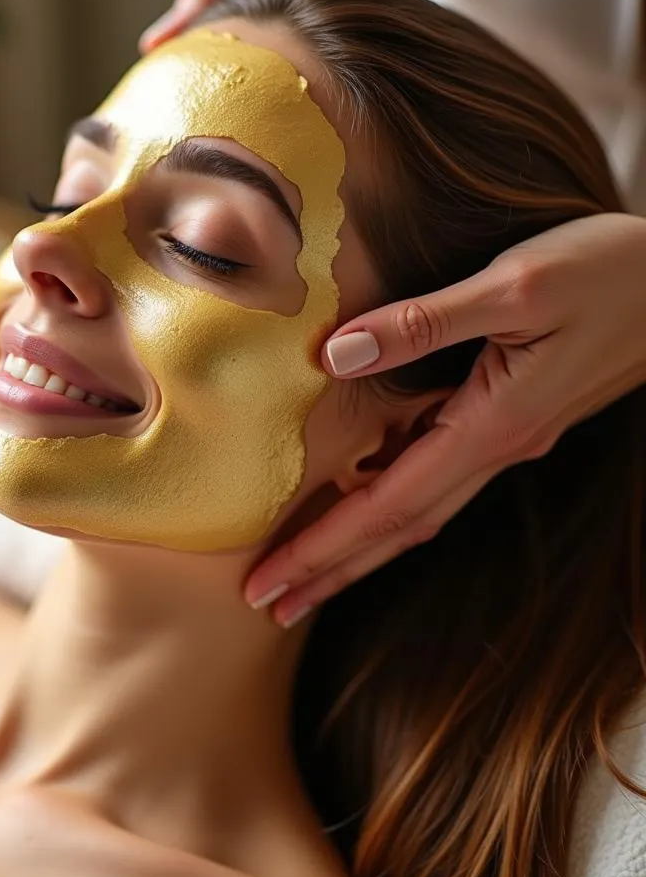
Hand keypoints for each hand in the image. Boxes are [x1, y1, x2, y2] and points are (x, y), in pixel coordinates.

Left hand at [245, 213, 645, 626]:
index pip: (385, 508)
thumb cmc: (610, 271)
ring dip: (358, 550)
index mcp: (491, 427)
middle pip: (397, 530)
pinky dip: (391, 507)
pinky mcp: (513, 421)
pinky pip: (438, 481)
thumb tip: (336, 354)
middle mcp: (496, 449)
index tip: (267, 583)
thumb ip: (422, 322)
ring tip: (306, 577)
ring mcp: (507, 441)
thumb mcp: (515, 285)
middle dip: (329, 571)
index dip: (321, 548)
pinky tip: (363, 503)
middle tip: (268, 605)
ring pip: (418, 514)